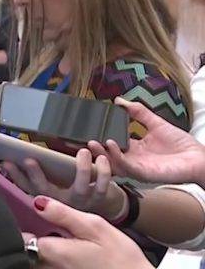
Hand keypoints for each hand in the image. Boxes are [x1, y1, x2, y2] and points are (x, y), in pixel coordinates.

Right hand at [2, 149, 125, 218]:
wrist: (96, 221)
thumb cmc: (65, 197)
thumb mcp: (44, 189)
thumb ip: (26, 178)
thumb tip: (5, 162)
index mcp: (48, 199)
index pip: (29, 188)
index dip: (21, 176)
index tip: (15, 162)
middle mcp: (62, 202)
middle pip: (50, 191)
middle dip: (39, 175)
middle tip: (30, 160)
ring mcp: (82, 201)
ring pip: (82, 188)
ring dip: (83, 170)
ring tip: (83, 151)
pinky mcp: (100, 197)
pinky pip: (103, 186)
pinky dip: (104, 172)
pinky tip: (101, 158)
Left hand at [26, 197, 152, 268]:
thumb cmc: (120, 257)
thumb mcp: (94, 227)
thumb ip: (63, 214)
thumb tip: (37, 201)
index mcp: (52, 251)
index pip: (19, 235)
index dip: (17, 218)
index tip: (18, 204)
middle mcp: (47, 265)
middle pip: (25, 245)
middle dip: (27, 227)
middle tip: (35, 211)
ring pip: (34, 252)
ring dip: (37, 237)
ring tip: (48, 224)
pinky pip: (45, 259)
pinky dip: (47, 247)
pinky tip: (60, 237)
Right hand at [87, 98, 204, 186]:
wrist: (199, 158)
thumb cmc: (181, 144)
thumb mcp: (155, 123)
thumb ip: (137, 112)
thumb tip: (118, 100)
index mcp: (133, 149)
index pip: (110, 143)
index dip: (98, 137)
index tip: (85, 129)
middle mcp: (132, 159)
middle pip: (107, 156)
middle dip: (93, 149)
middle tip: (80, 139)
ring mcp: (136, 167)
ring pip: (112, 163)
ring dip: (101, 153)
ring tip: (91, 142)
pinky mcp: (144, 173)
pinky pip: (126, 167)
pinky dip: (116, 156)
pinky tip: (111, 144)